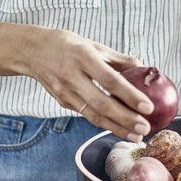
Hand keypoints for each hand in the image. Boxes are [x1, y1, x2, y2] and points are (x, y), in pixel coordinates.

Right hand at [0, 19, 153, 140]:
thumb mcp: (93, 45)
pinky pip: (86, 115)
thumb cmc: (67, 45)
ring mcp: (65, 92)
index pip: (110, 80)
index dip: (130, 95)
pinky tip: (120, 129)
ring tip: (135, 136)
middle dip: (125, 119)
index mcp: (83, 57)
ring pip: (93, 115)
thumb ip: (118, 59)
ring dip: (116, 128)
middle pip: (102, 103)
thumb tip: (144, 68)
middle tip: (145, 129)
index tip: (148, 107)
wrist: (32, 51)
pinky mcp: (62, 102)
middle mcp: (73, 76)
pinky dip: (104, 123)